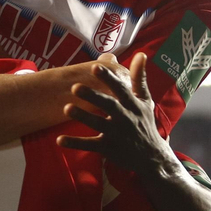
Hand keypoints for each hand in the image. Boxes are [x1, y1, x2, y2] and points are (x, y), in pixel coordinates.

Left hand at [57, 53, 172, 173]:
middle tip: (75, 87)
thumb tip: (141, 53)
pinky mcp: (108, 148)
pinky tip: (59, 140)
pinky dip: (75, 143)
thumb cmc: (144, 123)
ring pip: (97, 124)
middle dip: (93, 96)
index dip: (108, 78)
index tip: (95, 67)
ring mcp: (116, 134)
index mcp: (132, 104)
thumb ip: (139, 78)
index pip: (120, 89)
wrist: (151, 157)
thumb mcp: (145, 101)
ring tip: (66, 108)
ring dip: (82, 116)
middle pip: (108, 105)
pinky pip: (89, 145)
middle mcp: (125, 118)